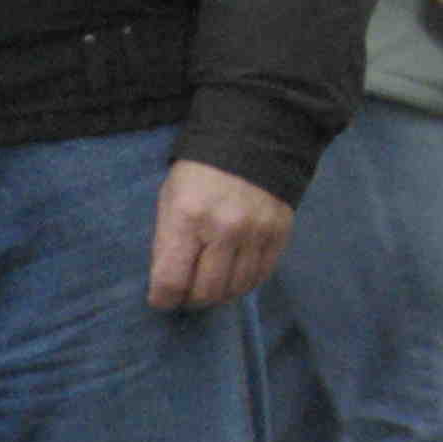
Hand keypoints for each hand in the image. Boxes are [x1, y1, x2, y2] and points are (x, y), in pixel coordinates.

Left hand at [148, 160, 294, 310]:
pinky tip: (235, 275)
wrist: (253, 142)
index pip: (172, 281)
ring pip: (236, 288)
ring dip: (219, 294)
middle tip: (187, 292)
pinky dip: (245, 283)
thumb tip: (170, 284)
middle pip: (206, 291)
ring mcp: (257, 232)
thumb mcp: (170, 202)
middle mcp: (225, 228)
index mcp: (188, 218)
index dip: (162, 299)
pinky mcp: (281, 233)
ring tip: (212, 284)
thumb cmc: (199, 175)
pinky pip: (261, 275)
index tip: (161, 298)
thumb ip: (168, 243)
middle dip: (191, 299)